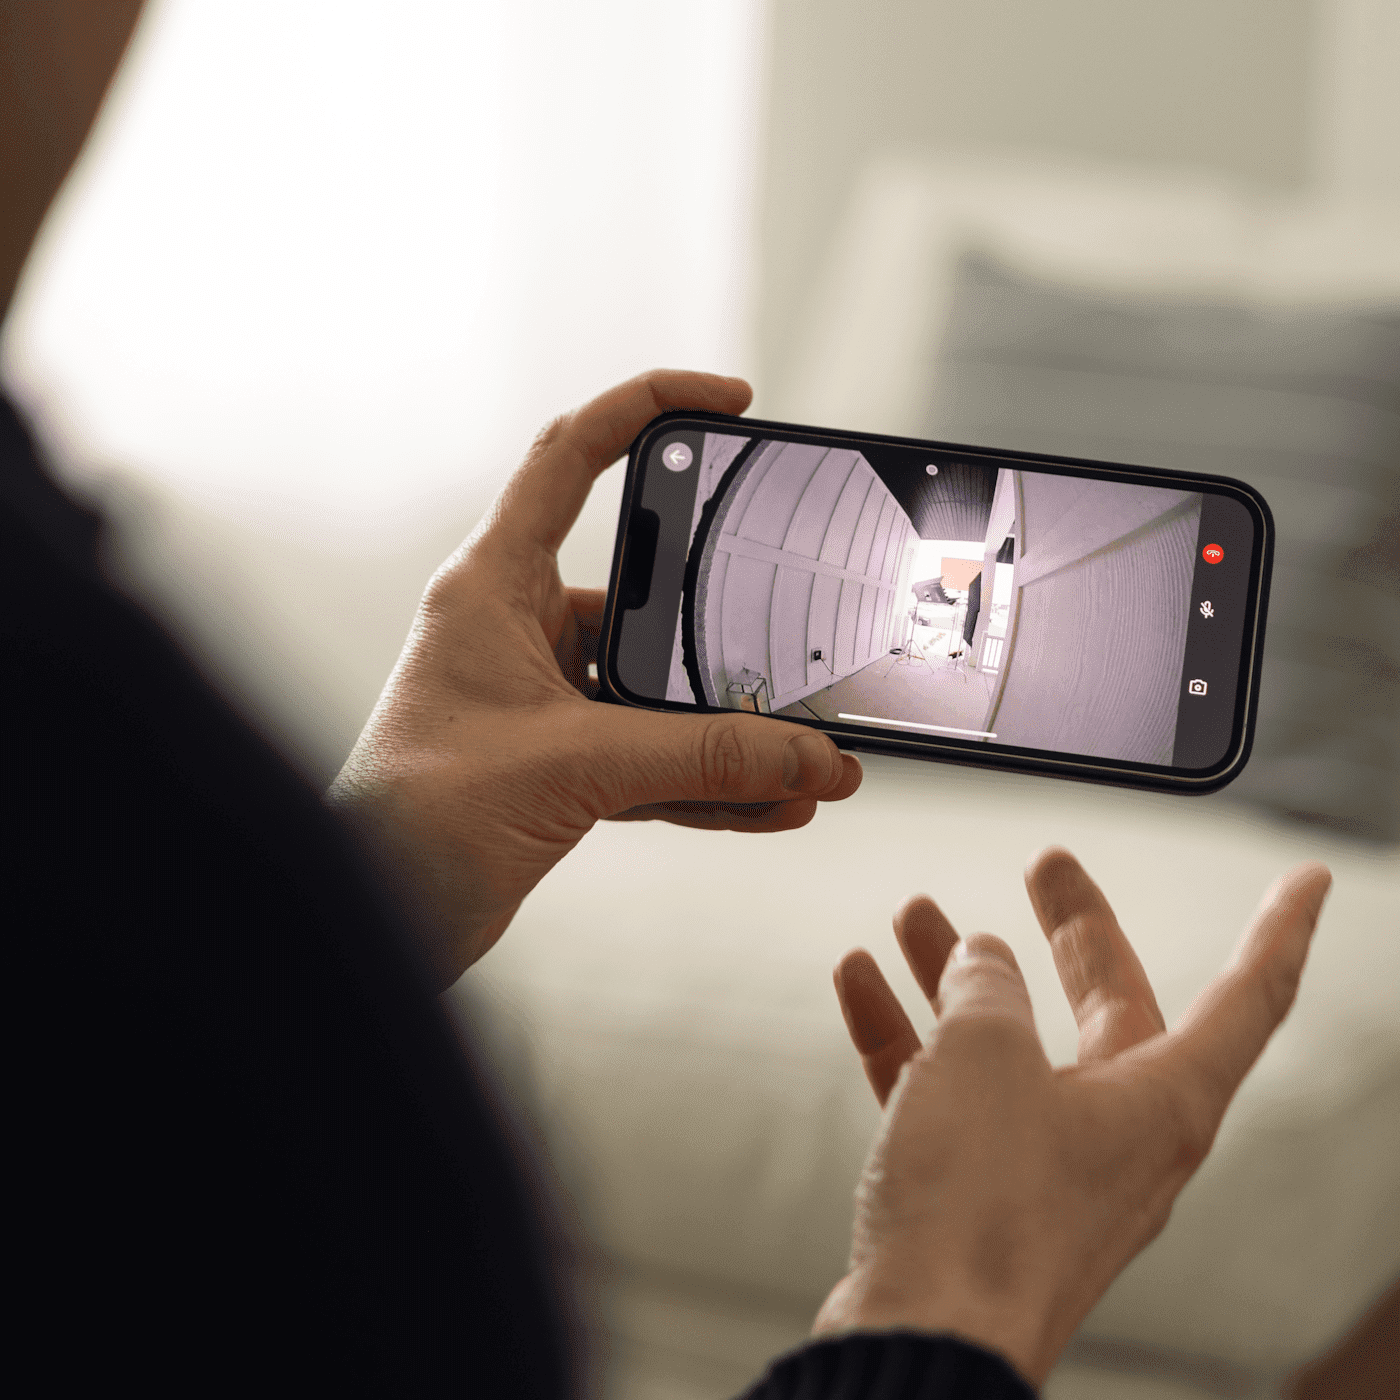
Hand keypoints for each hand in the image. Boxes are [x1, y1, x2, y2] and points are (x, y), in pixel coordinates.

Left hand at [328, 370, 860, 987]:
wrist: (374, 921)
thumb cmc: (412, 823)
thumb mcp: (573, 767)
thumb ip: (701, 757)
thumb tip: (808, 757)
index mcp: (492, 586)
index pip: (571, 456)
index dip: (649, 408)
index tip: (729, 403)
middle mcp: (517, 631)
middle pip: (647, 592)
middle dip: (727, 625)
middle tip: (797, 639)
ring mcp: (542, 700)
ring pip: (658, 691)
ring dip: (731, 726)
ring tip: (807, 757)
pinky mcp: (558, 765)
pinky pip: (654, 756)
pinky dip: (711, 779)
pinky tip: (773, 802)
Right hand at [817, 849, 1331, 1387]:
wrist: (921, 1337)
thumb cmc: (979, 1209)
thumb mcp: (985, 1053)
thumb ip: (986, 985)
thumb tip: (981, 958)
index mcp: (1163, 1099)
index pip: (1250, 994)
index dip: (1280, 927)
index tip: (1306, 878)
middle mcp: (1118, 1131)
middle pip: (1111, 1005)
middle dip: (1073, 930)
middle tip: (1047, 866)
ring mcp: (1047, 1165)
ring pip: (1012, 1044)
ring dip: (962, 978)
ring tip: (916, 918)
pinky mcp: (980, 1193)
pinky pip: (950, 1092)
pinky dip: (910, 1036)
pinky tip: (862, 984)